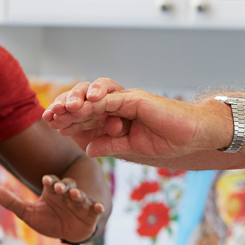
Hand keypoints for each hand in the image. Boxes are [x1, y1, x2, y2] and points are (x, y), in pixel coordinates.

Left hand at [0, 174, 103, 243]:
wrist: (67, 233)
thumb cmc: (48, 220)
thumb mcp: (28, 213)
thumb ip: (12, 202)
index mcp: (53, 192)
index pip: (52, 182)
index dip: (50, 180)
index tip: (46, 181)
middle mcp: (67, 194)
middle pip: (67, 185)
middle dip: (64, 185)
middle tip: (60, 187)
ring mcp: (80, 204)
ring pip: (80, 195)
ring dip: (78, 194)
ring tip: (75, 195)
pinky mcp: (91, 214)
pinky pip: (95, 208)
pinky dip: (97, 207)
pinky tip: (98, 207)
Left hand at [42, 78, 213, 160]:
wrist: (194, 137)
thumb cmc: (168, 141)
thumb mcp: (132, 149)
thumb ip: (110, 145)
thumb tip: (87, 149)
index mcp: (117, 119)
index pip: (87, 117)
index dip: (69, 119)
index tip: (52, 125)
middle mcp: (119, 106)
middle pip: (87, 102)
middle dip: (66, 107)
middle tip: (51, 115)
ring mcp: (127, 101)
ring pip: (97, 95)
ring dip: (79, 100)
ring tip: (65, 108)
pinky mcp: (137, 99)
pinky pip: (114, 97)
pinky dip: (99, 98)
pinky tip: (85, 103)